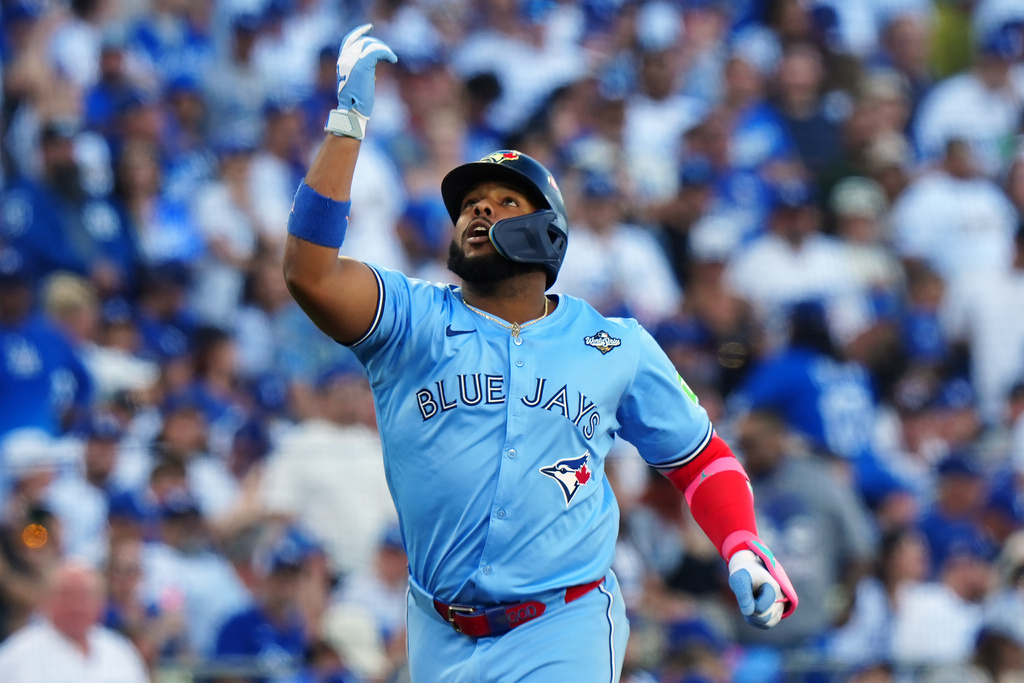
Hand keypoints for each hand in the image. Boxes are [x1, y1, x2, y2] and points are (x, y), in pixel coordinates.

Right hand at [326, 23, 396, 139]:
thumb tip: (373, 71)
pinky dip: (387, 53)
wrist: (353, 111)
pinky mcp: (364, 65)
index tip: (369, 28)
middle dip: (376, 43)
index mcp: (342, 62)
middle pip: (362, 41)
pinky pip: (378, 51)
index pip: (348, 41)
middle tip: (386, 51)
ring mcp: (354, 61)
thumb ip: (360, 72)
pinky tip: (393, 59)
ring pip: (371, 45)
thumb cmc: (356, 102)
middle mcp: (345, 59)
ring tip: (391, 58)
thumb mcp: (356, 83)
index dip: (359, 32)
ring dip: (383, 49)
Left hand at [728, 549, 785, 628]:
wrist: (752, 571)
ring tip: (749, 602)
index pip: (760, 608)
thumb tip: (748, 612)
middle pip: (764, 618)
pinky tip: (751, 608)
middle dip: (751, 612)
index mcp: (774, 588)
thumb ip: (743, 593)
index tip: (743, 593)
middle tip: (746, 599)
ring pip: (765, 623)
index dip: (748, 605)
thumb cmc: (745, 574)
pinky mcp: (776, 613)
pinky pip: (765, 625)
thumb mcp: (739, 578)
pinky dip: (755, 620)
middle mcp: (781, 599)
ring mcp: (780, 607)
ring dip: (753, 616)